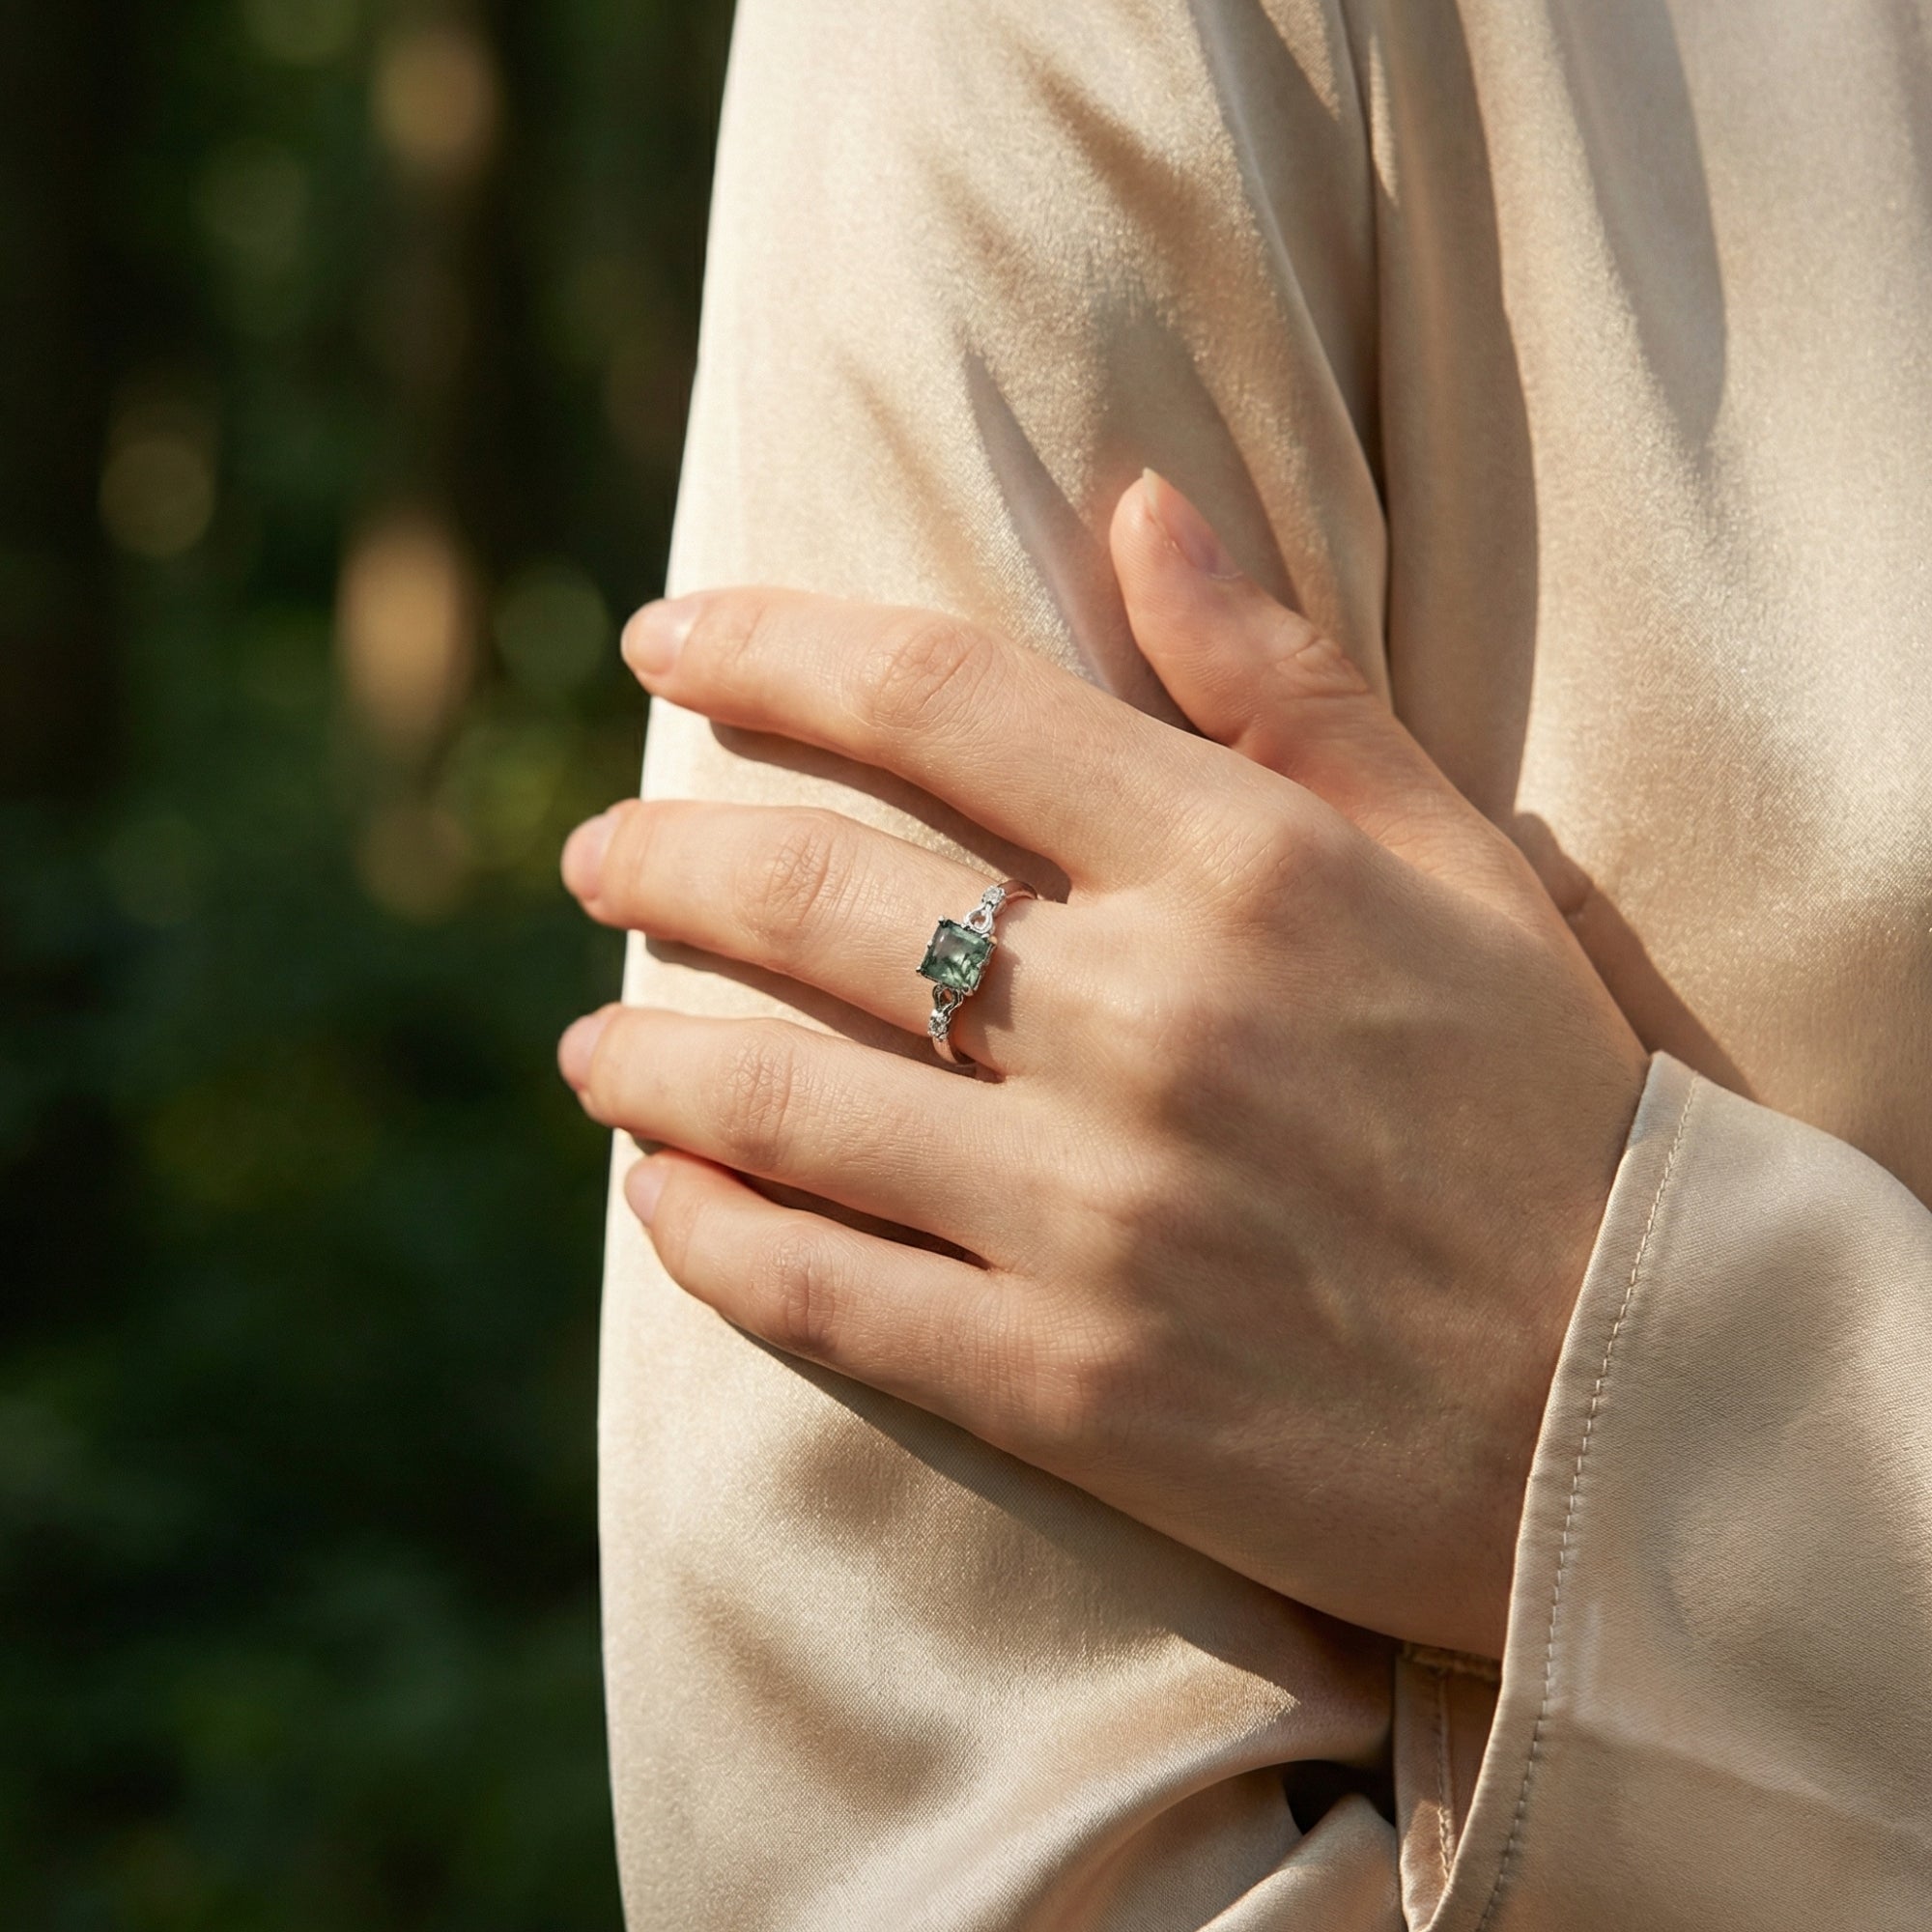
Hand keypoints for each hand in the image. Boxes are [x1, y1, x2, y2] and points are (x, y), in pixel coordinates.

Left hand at [557, 473, 1647, 1654]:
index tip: (663, 638)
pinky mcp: (1065, 1380)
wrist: (1630, 1403)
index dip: (770, 645)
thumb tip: (1134, 504)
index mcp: (1238, 866)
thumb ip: (1282, 681)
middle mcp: (1142, 1022)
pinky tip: (660, 1201)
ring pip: (776, 1101)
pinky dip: (710, 1239)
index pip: (937, 699)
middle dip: (657, 857)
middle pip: (808, 895)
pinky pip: (821, 1294)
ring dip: (642, 1059)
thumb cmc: (1550, 1104)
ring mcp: (1089, 1213)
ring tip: (588, 1045)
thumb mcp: (1458, 859)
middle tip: (592, 856)